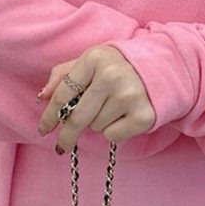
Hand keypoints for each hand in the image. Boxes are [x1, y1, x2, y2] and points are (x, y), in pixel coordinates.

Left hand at [36, 45, 154, 153]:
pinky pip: (113, 135)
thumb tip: (43, 98)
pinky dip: (115, 130)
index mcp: (95, 58)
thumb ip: (63, 75)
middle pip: (76, 118)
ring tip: (113, 107)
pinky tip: (125, 115)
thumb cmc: (118, 67)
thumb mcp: (91, 62)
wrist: (161, 68)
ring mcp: (129, 96)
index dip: (49, 115)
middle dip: (66, 136)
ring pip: (95, 127)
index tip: (43, 130)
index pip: (63, 94)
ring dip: (98, 123)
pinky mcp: (142, 115)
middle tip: (61, 147)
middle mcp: (111, 75)